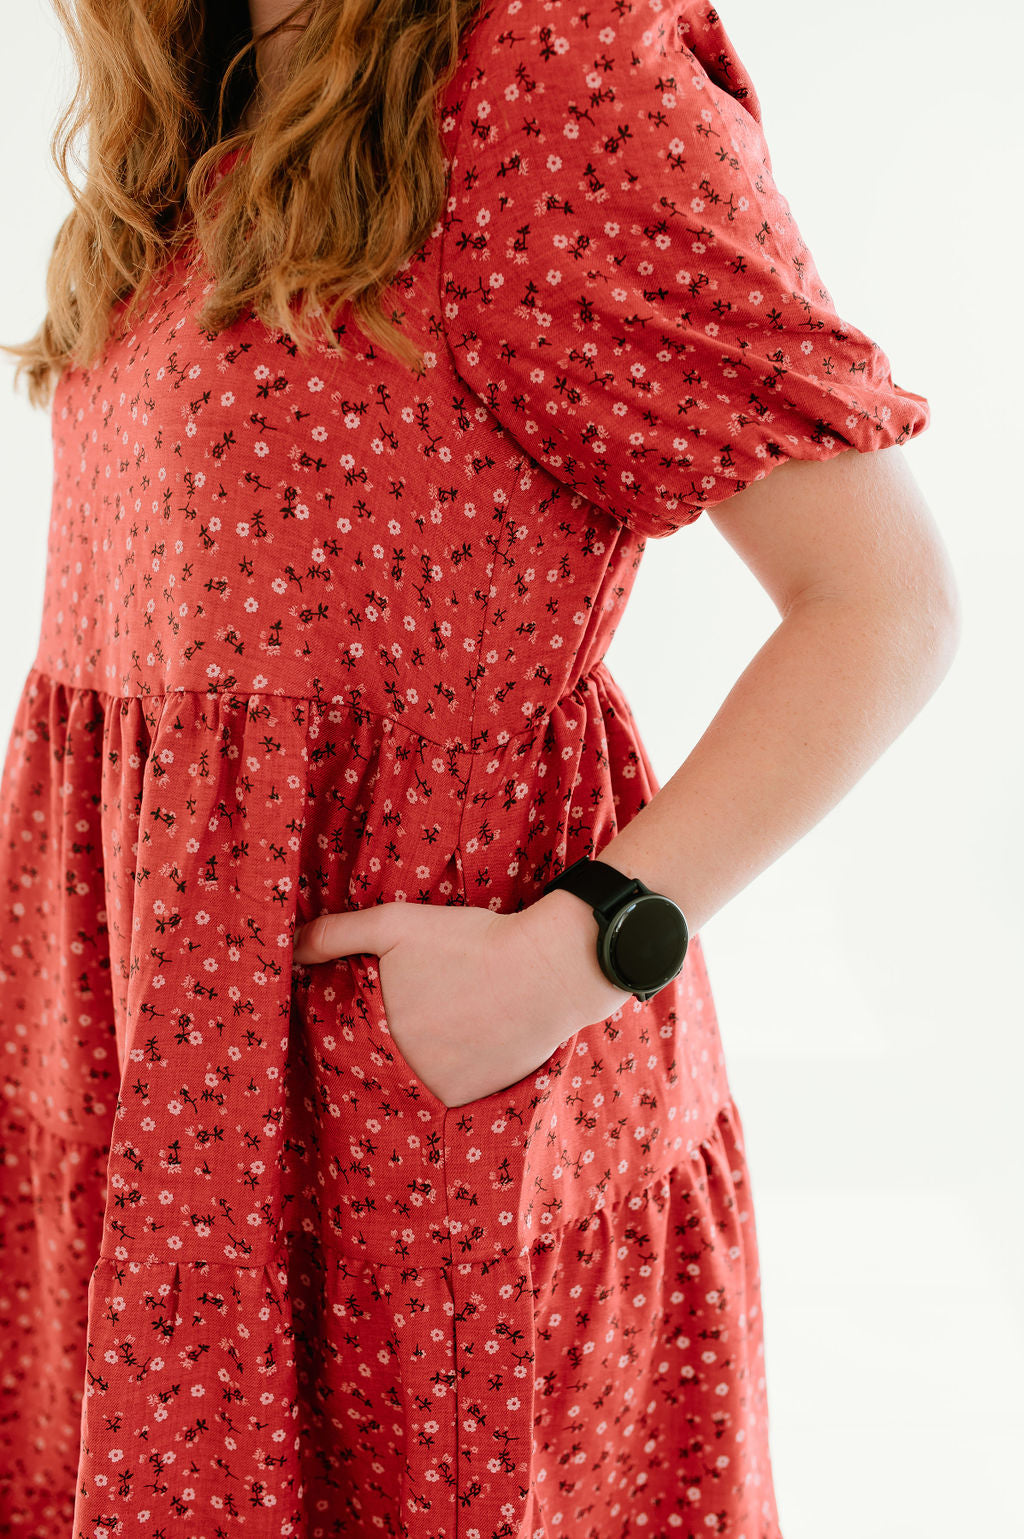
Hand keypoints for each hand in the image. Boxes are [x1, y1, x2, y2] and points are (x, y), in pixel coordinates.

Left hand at [291, 894, 631, 1108]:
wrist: (547, 972)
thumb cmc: (468, 943)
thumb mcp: (395, 925)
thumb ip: (334, 934)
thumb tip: (287, 945)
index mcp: (376, 1040)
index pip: (336, 1047)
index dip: (339, 1030)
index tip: (351, 1014)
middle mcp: (404, 1079)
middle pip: (374, 1066)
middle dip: (377, 1047)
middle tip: (403, 1017)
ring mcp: (441, 1096)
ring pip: (410, 1082)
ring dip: (412, 1063)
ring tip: (434, 1027)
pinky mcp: (475, 1101)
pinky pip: (445, 1093)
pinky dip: (446, 1073)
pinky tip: (460, 1043)